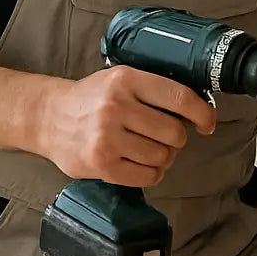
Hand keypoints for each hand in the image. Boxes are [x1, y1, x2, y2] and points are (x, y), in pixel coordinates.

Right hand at [36, 66, 218, 186]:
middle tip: (163, 136)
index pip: (179, 97)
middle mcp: (117, 107)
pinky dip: (151, 173)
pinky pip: (147, 176)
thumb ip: (153, 89)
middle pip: (174, 132)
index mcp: (126, 80)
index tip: (207, 123)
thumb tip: (197, 109)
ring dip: (163, 157)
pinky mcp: (101, 164)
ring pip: (162, 156)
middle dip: (176, 138)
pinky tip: (140, 164)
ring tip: (147, 149)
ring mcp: (107, 138)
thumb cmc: (92, 98)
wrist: (49, 117)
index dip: (202, 113)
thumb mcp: (120, 79)